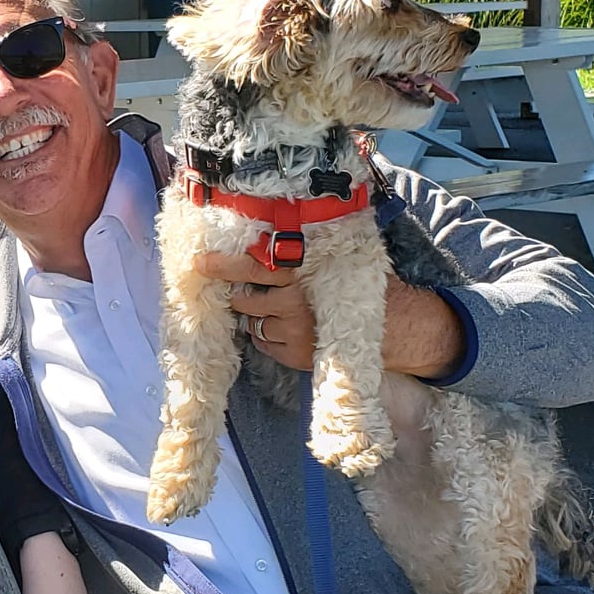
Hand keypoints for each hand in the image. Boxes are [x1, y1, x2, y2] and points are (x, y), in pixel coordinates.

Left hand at [197, 252, 464, 379]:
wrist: (391, 324)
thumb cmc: (356, 283)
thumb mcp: (331, 259)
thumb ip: (299, 254)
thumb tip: (259, 237)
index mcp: (302, 273)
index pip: (254, 266)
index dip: (226, 264)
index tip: (202, 262)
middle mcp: (294, 302)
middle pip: (244, 299)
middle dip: (236, 293)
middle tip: (235, 285)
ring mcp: (293, 332)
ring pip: (252, 323)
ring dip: (257, 316)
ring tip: (281, 309)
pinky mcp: (294, 355)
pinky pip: (264, 344)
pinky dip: (269, 336)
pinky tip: (290, 328)